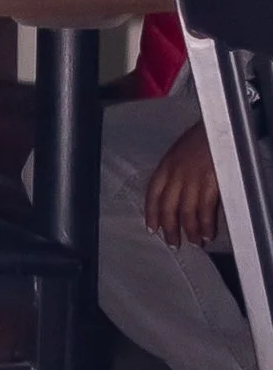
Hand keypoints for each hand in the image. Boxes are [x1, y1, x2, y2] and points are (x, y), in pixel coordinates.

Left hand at [146, 119, 223, 248]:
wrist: (217, 127)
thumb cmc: (200, 138)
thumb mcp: (178, 153)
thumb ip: (174, 172)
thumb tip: (175, 193)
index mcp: (165, 166)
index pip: (153, 195)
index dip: (151, 213)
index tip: (152, 228)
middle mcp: (175, 175)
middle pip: (168, 208)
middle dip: (170, 228)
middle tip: (173, 243)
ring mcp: (192, 180)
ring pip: (186, 213)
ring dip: (190, 230)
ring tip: (193, 242)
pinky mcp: (210, 184)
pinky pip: (205, 210)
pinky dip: (206, 225)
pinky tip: (207, 234)